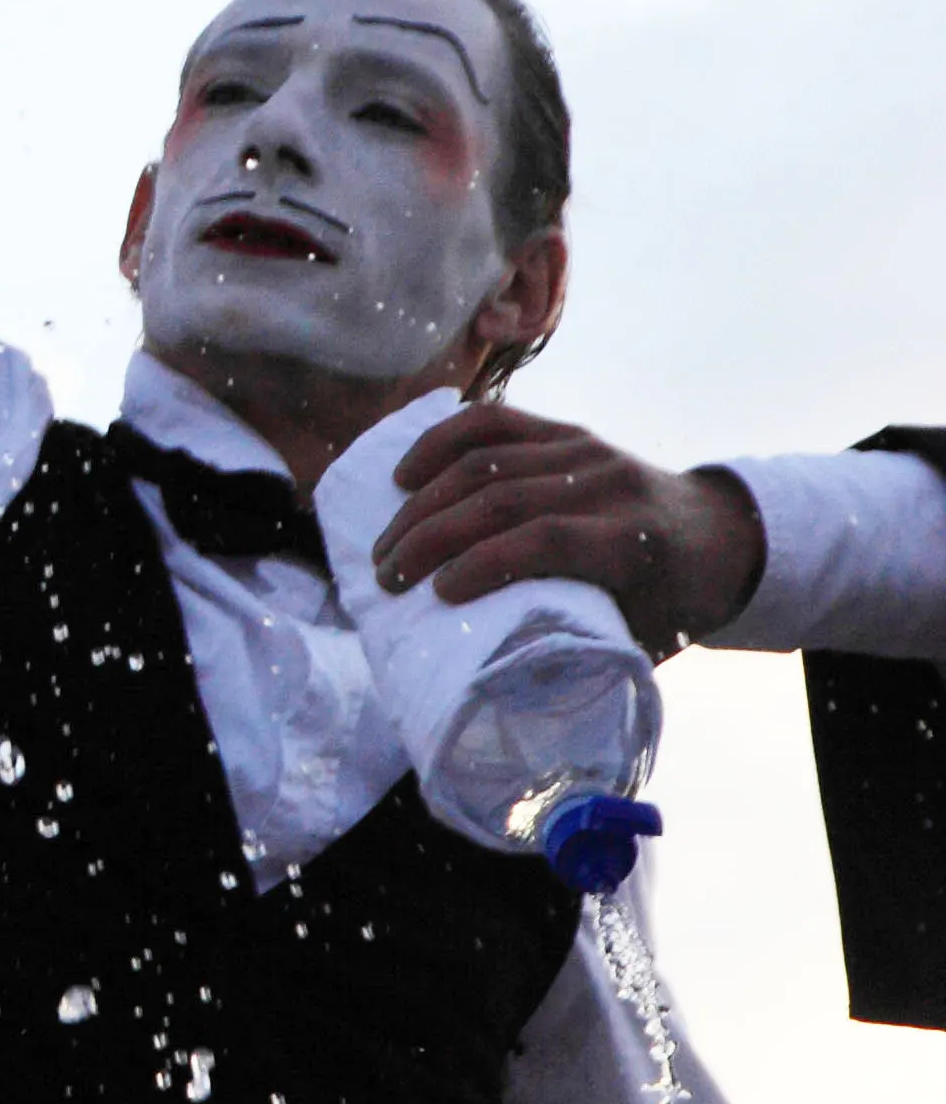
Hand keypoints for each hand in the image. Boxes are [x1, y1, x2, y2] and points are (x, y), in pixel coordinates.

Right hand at [371, 401, 766, 658]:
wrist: (717, 535)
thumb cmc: (669, 603)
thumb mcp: (638, 637)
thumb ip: (580, 650)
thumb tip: (498, 679)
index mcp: (633, 542)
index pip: (548, 538)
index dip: (486, 562)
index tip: (438, 595)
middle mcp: (608, 486)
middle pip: (503, 498)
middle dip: (431, 536)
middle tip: (386, 576)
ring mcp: (585, 450)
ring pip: (485, 461)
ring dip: (423, 504)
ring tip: (385, 545)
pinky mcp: (565, 431)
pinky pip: (494, 423)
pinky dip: (441, 444)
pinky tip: (404, 476)